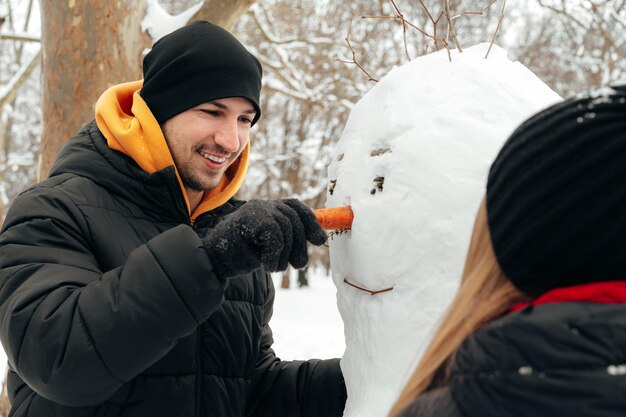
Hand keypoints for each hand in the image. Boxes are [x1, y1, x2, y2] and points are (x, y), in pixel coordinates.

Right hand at [203, 199, 326, 278]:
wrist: (211, 260)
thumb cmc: (240, 255)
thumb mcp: (268, 246)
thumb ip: (287, 239)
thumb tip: (319, 237)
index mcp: (268, 208)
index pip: (295, 207)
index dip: (310, 222)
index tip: (319, 239)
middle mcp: (263, 205)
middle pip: (294, 220)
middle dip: (300, 244)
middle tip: (299, 264)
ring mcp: (256, 210)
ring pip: (286, 230)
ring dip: (284, 255)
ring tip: (274, 267)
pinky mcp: (251, 219)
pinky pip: (276, 238)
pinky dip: (274, 256)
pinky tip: (268, 266)